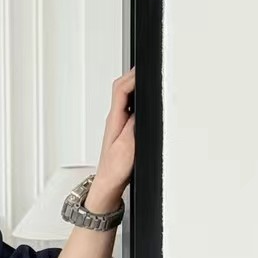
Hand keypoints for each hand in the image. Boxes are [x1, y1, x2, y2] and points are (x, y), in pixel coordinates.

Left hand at [88, 66, 134, 208]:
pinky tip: (147, 103)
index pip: (120, 89)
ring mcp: (119, 124)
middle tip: (148, 70)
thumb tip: (140, 108)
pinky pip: (131, 109)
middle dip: (135, 76)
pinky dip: (139, 101)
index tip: (145, 71)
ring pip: (127, 97)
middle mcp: (115, 119)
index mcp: (114, 120)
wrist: (108, 186)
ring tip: (149, 81)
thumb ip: (133, 125)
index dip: (133, 76)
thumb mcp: (126, 147)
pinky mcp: (124, 131)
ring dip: (136, 86)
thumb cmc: (115, 171)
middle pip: (122, 88)